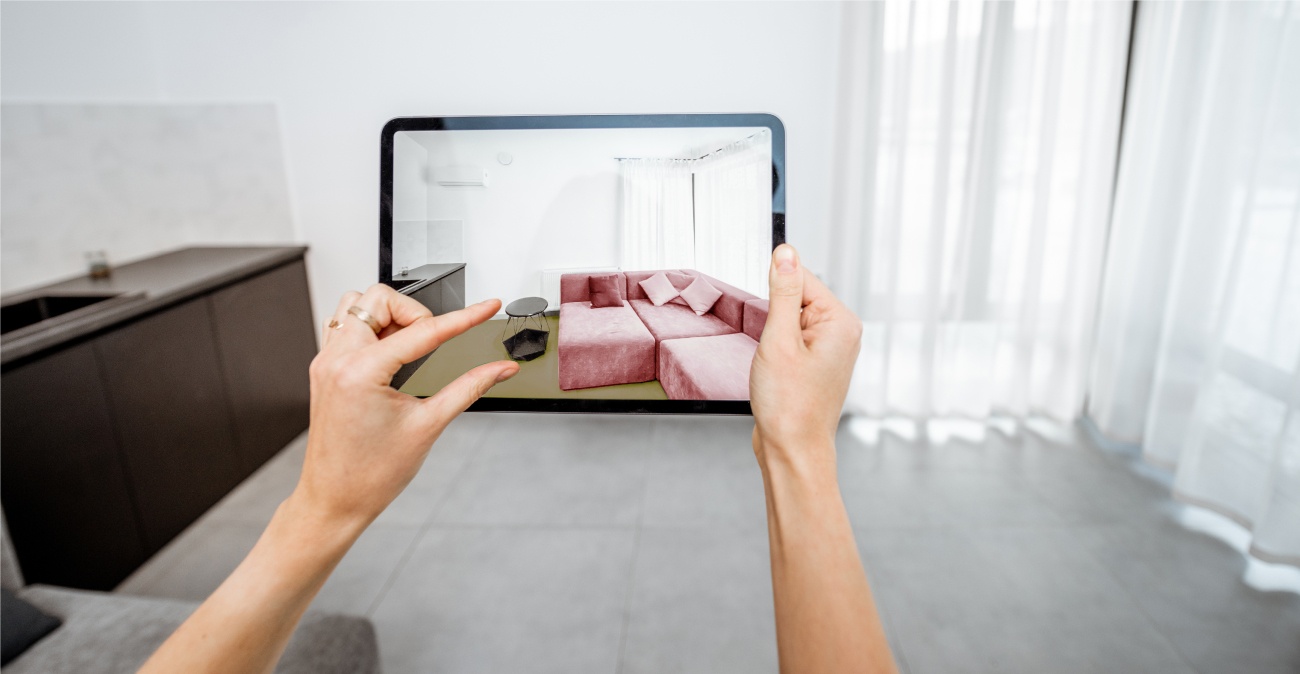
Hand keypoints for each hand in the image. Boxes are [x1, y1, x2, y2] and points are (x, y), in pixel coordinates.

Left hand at [294, 285, 518, 528]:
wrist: (335, 501)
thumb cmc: (371, 474)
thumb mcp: (429, 426)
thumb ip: (469, 388)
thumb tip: (501, 370)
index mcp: (361, 372)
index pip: (424, 330)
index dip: (465, 317)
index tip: (487, 307)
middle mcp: (337, 360)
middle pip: (379, 299)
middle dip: (414, 311)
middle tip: (436, 339)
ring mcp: (326, 363)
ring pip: (355, 305)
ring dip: (388, 315)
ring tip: (411, 345)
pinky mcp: (324, 370)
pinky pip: (343, 326)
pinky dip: (370, 329)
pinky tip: (390, 354)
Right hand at [750, 244, 862, 469]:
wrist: (793, 450)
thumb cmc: (790, 406)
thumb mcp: (779, 340)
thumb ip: (782, 292)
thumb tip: (786, 253)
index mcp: (840, 321)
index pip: (801, 279)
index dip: (774, 297)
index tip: (769, 324)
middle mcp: (842, 332)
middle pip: (796, 299)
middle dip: (773, 319)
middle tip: (774, 353)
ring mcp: (830, 349)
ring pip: (789, 320)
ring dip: (773, 337)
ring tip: (777, 367)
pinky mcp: (817, 363)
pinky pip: (790, 339)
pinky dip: (776, 350)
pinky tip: (777, 373)